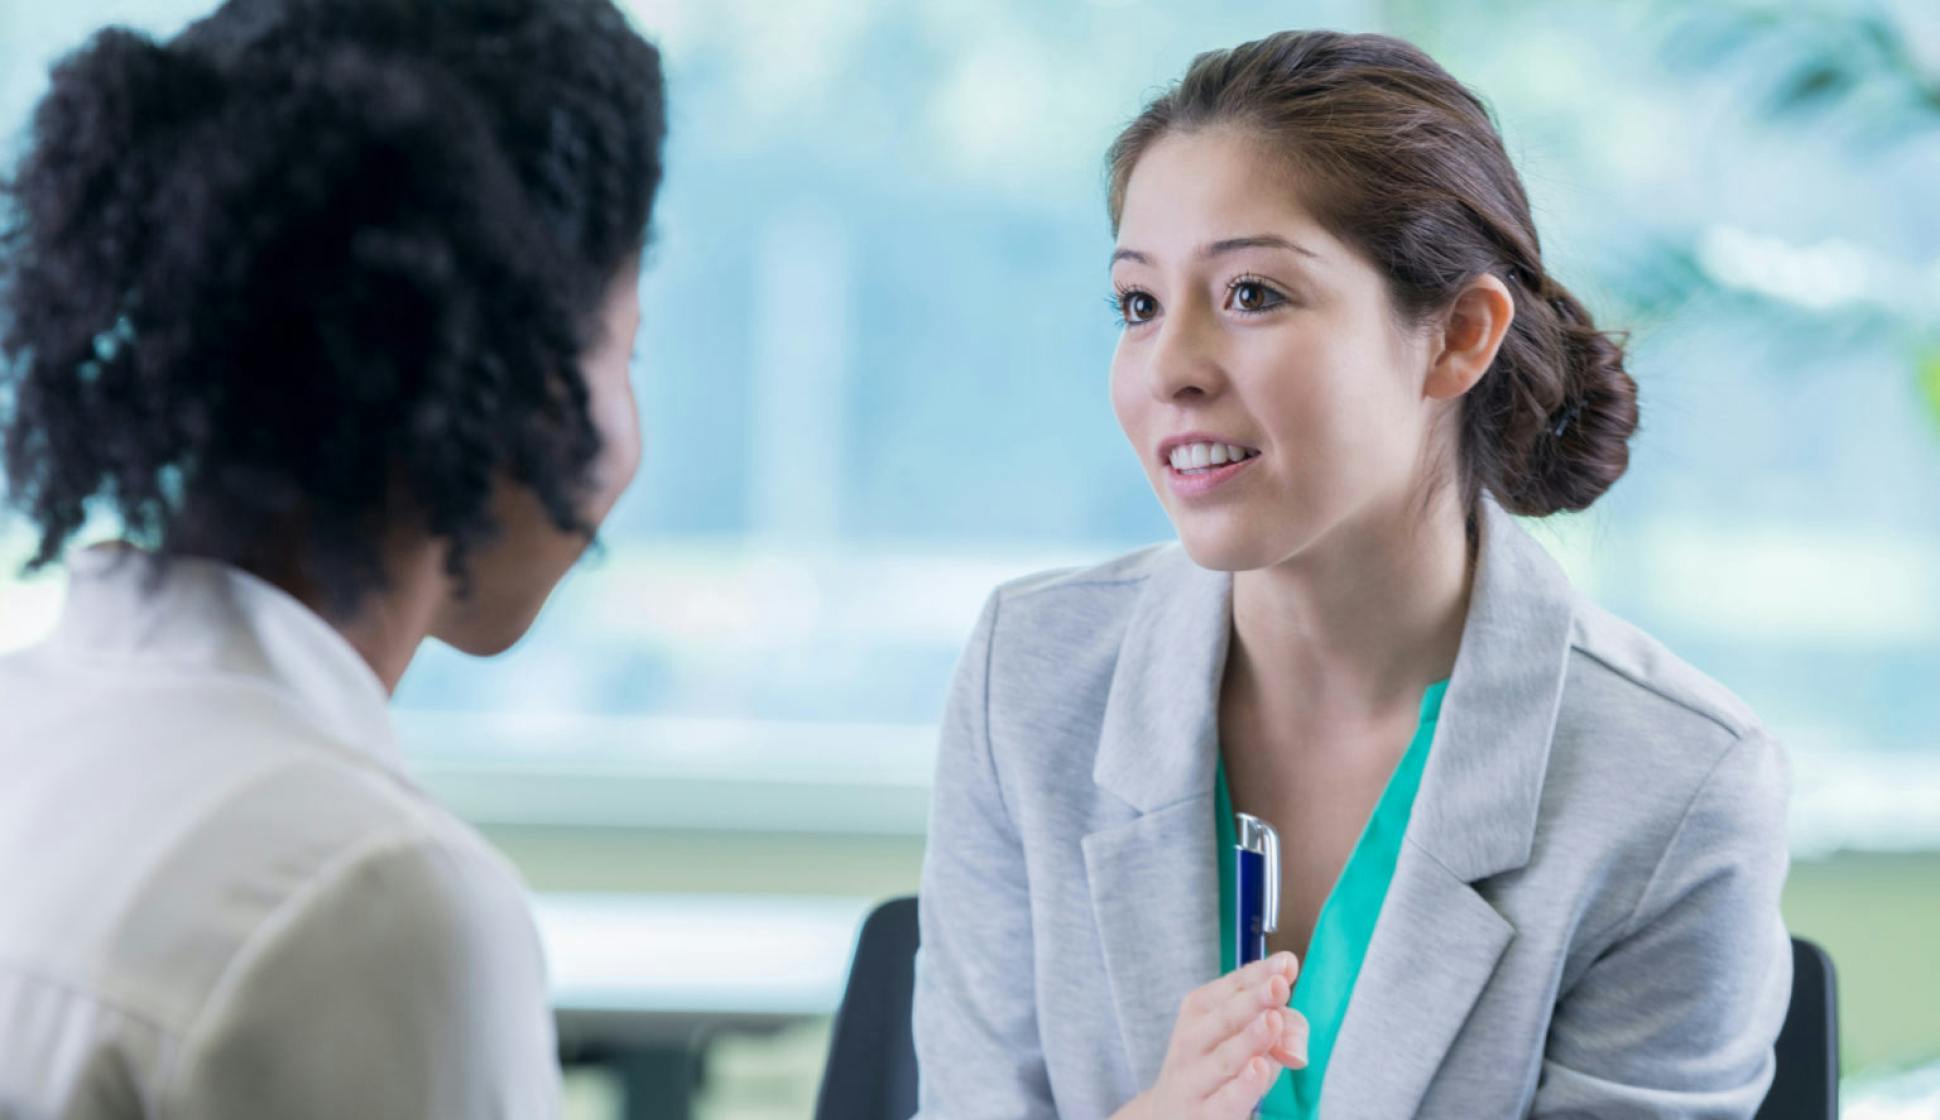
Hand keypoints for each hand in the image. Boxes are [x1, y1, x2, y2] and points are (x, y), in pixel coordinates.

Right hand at [1114, 952, 1309, 1119]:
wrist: (1170, 1115)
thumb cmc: (1217, 1071)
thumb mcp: (1248, 1040)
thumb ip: (1283, 1030)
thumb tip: (1297, 1046)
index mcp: (1200, 1011)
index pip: (1232, 987)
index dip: (1260, 975)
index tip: (1286, 964)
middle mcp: (1192, 1041)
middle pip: (1225, 1018)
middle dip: (1254, 1000)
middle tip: (1279, 985)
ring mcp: (1195, 1080)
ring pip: (1225, 1058)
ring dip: (1250, 1039)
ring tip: (1272, 1021)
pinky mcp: (1204, 1115)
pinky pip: (1226, 1099)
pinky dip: (1243, 1085)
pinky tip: (1258, 1069)